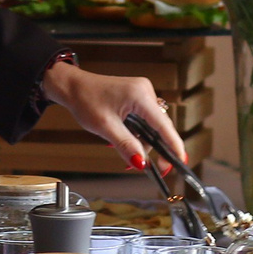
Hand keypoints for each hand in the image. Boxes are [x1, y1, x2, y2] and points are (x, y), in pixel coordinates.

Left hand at [38, 62, 187, 170]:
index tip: (180, 163)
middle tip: (149, 167)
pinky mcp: (137, 96)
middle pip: (160, 126)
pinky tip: (125, 138)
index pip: (164, 125)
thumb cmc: (85, 100)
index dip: (173, 146)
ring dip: (142, 141)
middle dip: (154, 148)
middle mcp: (145, 91)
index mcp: (140, 95)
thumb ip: (126, 145)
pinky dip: (138, 132)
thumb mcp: (105, 127)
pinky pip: (145, 118)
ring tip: (125, 151)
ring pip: (152, 125)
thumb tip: (141, 163)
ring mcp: (142, 92)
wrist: (72, 86)